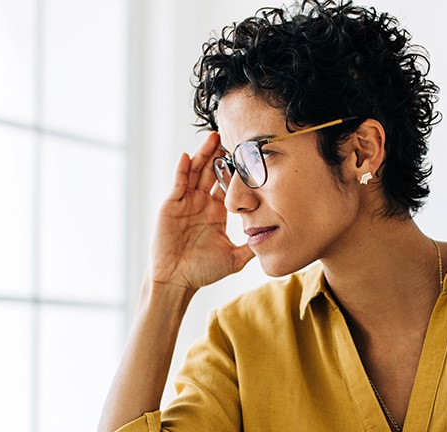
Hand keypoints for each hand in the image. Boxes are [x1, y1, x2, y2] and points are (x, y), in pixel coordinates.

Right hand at [149, 132, 254, 290]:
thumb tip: (275, 242)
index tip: (249, 154)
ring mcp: (185, 202)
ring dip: (203, 154)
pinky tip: (188, 156)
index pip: (228, 184)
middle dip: (220, 154)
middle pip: (212, 172)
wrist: (177, 281)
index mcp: (216, 211)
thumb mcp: (234, 258)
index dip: (237, 170)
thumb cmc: (202, 271)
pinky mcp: (171, 205)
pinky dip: (182, 170)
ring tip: (212, 136)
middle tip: (233, 134)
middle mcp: (201, 202)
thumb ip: (251, 248)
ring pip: (195, 172)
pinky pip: (178, 184)